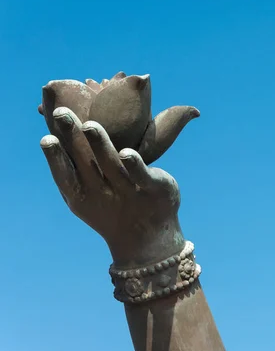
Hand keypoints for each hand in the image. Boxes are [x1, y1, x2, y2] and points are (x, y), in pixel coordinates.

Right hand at [40, 107, 183, 267]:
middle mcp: (103, 193)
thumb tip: (58, 130)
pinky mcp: (153, 189)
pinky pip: (142, 176)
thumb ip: (78, 167)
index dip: (55, 158)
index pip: (66, 175)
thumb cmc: (114, 206)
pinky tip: (127, 153)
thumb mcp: (91, 191)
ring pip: (112, 166)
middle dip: (73, 138)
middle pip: (85, 163)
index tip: (46, 137)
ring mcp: (128, 191)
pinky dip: (134, 165)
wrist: (149, 237)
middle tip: (61, 113)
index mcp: (83, 194)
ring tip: (89, 126)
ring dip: (100, 145)